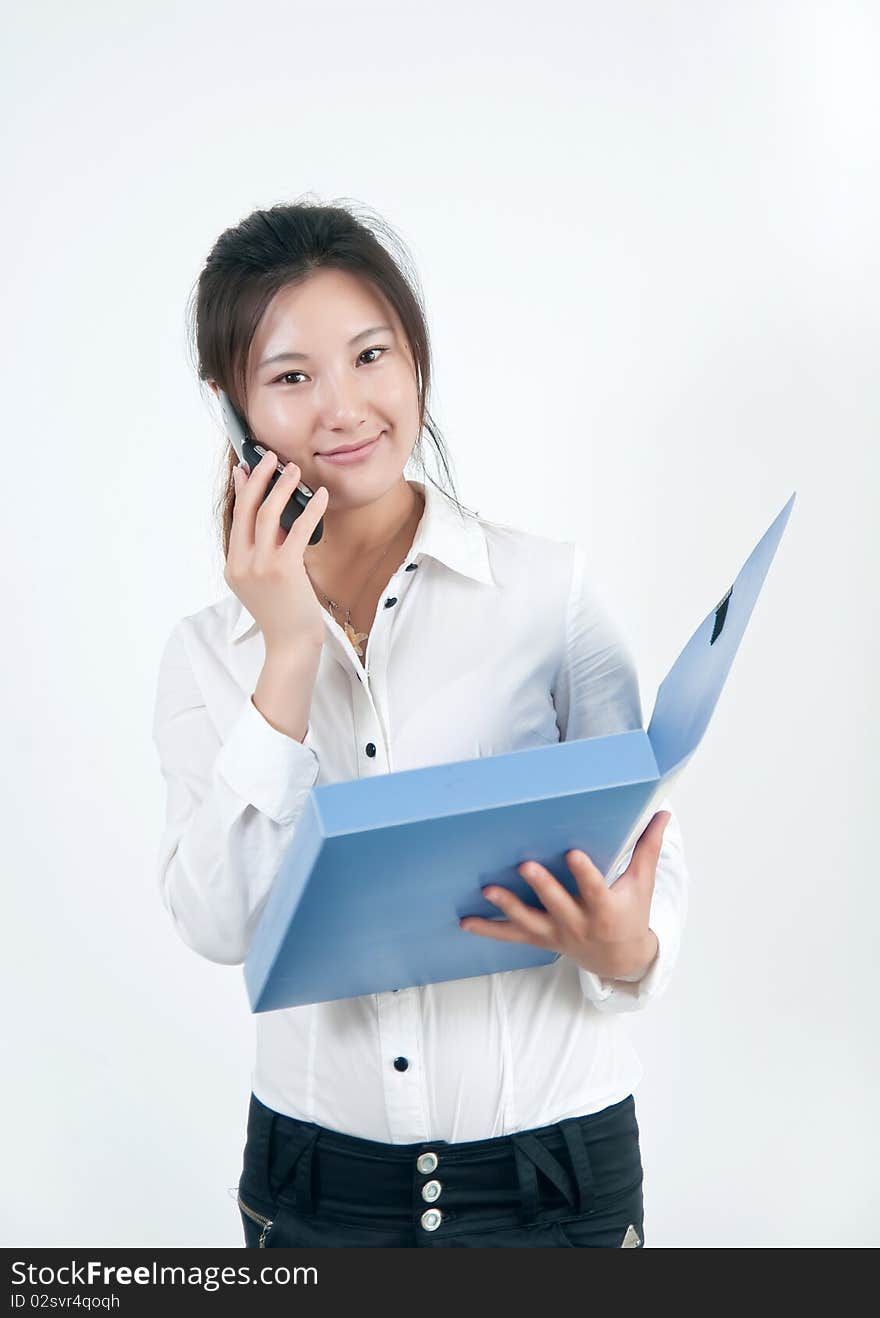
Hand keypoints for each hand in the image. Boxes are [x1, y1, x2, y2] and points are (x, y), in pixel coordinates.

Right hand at [225, 452, 329, 653]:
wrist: (291, 644)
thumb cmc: (284, 613)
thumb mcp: (264, 580)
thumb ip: (263, 552)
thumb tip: (274, 519)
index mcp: (233, 566)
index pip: (236, 518)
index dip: (242, 490)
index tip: (246, 469)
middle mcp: (241, 564)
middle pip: (247, 509)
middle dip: (258, 478)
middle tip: (270, 457)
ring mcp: (259, 566)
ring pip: (267, 513)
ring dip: (281, 486)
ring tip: (294, 470)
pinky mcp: (283, 569)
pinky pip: (297, 529)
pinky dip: (310, 509)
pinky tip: (320, 497)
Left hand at [459, 811, 671, 979]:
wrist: (619, 958)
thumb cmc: (631, 913)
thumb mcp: (642, 884)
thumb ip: (647, 848)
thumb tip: (664, 813)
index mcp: (605, 909)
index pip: (594, 889)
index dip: (583, 873)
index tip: (573, 853)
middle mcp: (578, 923)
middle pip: (557, 904)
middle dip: (541, 886)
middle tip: (524, 866)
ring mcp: (556, 933)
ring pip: (529, 922)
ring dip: (506, 906)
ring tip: (487, 889)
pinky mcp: (540, 938)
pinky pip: (511, 935)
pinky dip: (488, 928)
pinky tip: (465, 922)